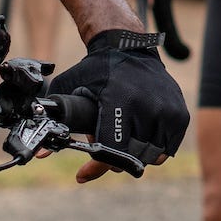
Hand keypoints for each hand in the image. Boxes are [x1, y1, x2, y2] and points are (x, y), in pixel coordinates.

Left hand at [51, 32, 188, 182]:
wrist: (129, 47)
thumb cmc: (96, 71)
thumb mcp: (71, 89)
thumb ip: (56, 120)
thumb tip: (40, 154)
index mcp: (120, 101)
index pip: (113, 150)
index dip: (97, 166)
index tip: (83, 174)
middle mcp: (148, 106)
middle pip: (133, 157)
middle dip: (115, 160)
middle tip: (105, 149)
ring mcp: (167, 110)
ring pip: (153, 156)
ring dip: (136, 156)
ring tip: (123, 140)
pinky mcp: (180, 113)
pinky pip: (168, 147)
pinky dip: (154, 149)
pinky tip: (140, 138)